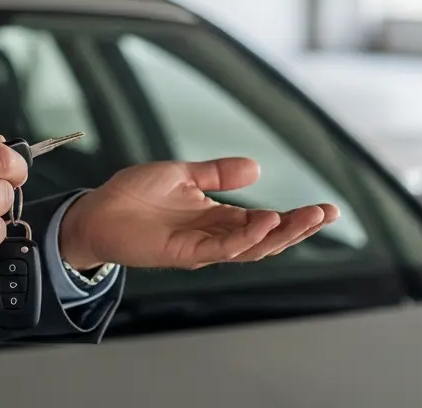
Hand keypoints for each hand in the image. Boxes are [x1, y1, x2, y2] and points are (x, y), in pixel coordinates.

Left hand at [59, 158, 338, 269]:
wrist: (94, 212)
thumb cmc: (133, 195)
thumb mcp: (183, 173)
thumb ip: (218, 173)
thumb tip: (257, 168)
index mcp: (218, 218)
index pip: (267, 221)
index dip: (296, 217)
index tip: (327, 209)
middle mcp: (215, 236)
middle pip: (267, 238)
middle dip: (300, 228)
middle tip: (326, 214)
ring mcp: (201, 247)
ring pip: (252, 248)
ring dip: (281, 235)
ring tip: (306, 218)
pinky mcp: (183, 253)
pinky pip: (222, 249)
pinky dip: (246, 237)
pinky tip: (265, 219)